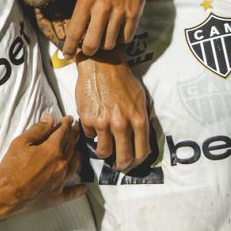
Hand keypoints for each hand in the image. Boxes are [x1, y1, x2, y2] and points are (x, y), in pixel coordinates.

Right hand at [0, 115, 84, 212]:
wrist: (7, 194)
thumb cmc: (11, 169)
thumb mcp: (21, 143)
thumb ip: (37, 130)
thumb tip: (49, 119)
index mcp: (52, 149)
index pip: (63, 132)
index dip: (66, 124)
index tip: (68, 119)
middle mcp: (61, 164)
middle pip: (71, 146)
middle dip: (73, 136)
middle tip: (75, 130)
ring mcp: (61, 180)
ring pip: (75, 164)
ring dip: (78, 155)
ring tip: (78, 150)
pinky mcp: (57, 195)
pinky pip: (72, 192)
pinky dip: (78, 189)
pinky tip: (83, 187)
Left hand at [63, 0, 145, 57]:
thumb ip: (81, 9)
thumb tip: (76, 31)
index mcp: (86, 0)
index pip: (74, 32)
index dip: (69, 47)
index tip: (67, 55)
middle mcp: (102, 8)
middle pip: (92, 44)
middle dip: (88, 51)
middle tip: (87, 49)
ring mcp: (120, 12)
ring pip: (109, 44)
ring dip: (105, 43)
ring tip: (104, 36)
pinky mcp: (134, 14)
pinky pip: (126, 38)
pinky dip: (121, 38)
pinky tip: (118, 31)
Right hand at [73, 53, 151, 170]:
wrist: (102, 65)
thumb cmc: (123, 81)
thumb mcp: (140, 99)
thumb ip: (140, 121)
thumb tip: (140, 141)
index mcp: (138, 120)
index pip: (141, 153)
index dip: (137, 162)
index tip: (133, 163)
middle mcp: (122, 124)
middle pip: (123, 159)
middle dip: (121, 166)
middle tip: (118, 165)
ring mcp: (104, 123)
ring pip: (103, 152)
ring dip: (104, 152)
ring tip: (104, 147)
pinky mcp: (88, 119)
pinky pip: (90, 136)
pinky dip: (92, 133)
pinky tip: (94, 123)